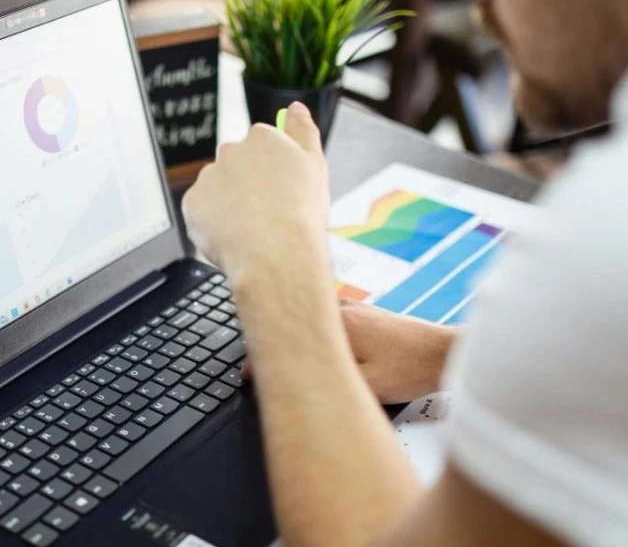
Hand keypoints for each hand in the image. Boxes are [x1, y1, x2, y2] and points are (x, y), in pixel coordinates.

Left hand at [182, 102, 328, 274]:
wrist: (275, 256)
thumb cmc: (299, 216)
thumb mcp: (315, 165)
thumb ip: (303, 131)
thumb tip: (296, 108)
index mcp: (262, 138)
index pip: (262, 146)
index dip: (271, 171)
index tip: (279, 189)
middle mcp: (231, 151)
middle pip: (237, 165)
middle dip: (247, 184)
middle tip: (266, 212)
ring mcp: (208, 177)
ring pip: (218, 188)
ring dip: (229, 202)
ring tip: (251, 228)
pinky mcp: (192, 203)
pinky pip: (201, 211)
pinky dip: (213, 222)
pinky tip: (233, 236)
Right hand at [244, 299, 455, 402]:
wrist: (446, 353)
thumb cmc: (411, 369)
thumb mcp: (368, 388)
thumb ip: (329, 384)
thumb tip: (296, 386)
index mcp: (338, 324)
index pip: (286, 336)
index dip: (261, 359)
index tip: (249, 375)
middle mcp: (342, 309)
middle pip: (294, 320)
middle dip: (273, 341)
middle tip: (258, 364)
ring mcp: (354, 308)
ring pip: (309, 317)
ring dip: (293, 333)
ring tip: (278, 353)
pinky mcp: (365, 313)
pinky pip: (326, 318)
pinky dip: (312, 330)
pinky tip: (312, 343)